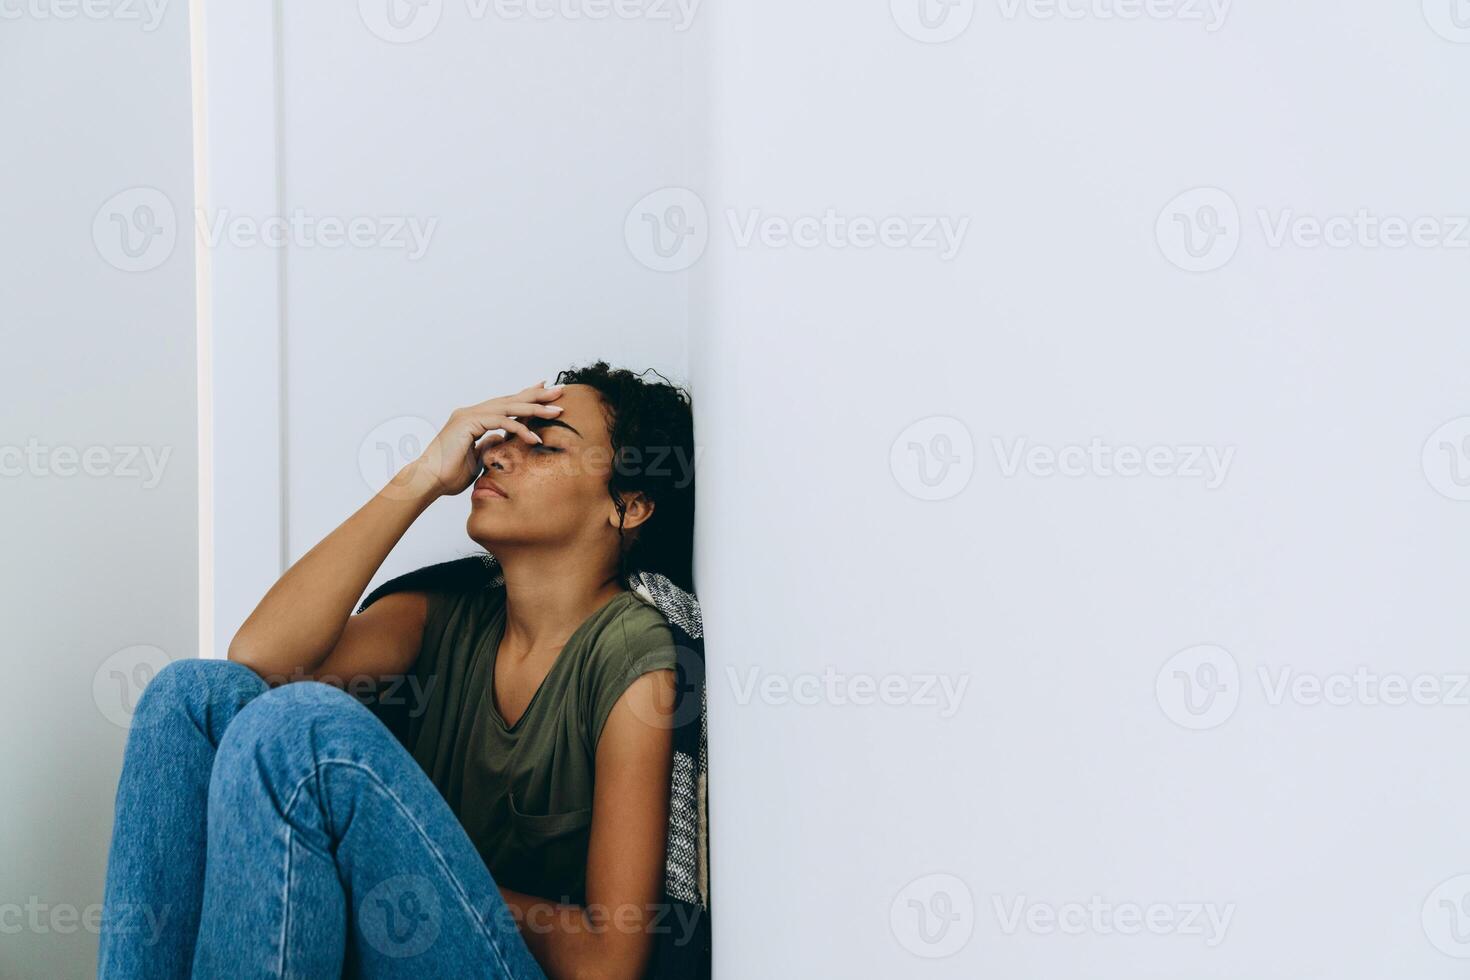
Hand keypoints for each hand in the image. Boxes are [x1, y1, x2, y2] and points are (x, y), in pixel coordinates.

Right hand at [400, 382, 564, 498]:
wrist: (428, 482)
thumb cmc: (448, 475)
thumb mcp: (477, 459)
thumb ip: (489, 446)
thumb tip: (501, 439)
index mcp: (473, 419)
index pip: (505, 404)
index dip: (526, 396)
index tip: (545, 390)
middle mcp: (471, 413)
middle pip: (510, 400)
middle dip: (536, 396)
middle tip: (560, 391)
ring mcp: (468, 415)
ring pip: (508, 407)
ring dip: (535, 409)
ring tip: (557, 411)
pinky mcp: (468, 423)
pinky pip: (501, 423)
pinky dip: (519, 429)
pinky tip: (535, 438)